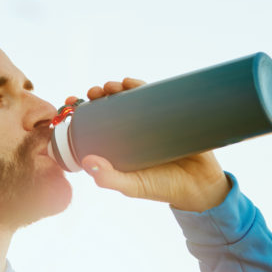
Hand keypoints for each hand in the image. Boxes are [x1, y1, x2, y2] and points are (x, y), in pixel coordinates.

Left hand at [65, 78, 230, 212]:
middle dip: (100, 95)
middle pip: (112, 106)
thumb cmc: (162, 188)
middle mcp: (134, 130)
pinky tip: (131, 83)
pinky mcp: (172, 115)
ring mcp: (153, 121)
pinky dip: (141, 87)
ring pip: (131, 98)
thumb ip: (110, 178)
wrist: (200, 188)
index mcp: (121, 145)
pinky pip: (155, 97)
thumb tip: (88, 161)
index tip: (71, 102)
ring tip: (111, 86)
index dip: (84, 111)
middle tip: (93, 92)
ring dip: (117, 88)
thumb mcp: (132, 186)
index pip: (97, 124)